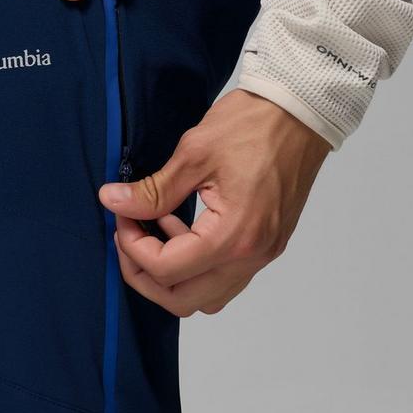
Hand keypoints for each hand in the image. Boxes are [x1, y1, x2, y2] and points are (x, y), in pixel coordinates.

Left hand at [99, 90, 330, 316]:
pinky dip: (195, 263)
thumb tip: (113, 202)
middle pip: (184, 300)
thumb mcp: (193, 154)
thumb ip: (152, 190)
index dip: (132, 246)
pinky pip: (224, 276)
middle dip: (144, 274)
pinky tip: (180, 226)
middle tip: (126, 236)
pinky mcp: (266, 243)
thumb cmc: (252, 125)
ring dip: (171, 274)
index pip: (167, 270)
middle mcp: (252, 255)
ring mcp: (262, 253)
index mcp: (234, 235)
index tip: (121, 215)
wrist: (300, 112)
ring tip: (153, 228)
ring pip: (206, 295)